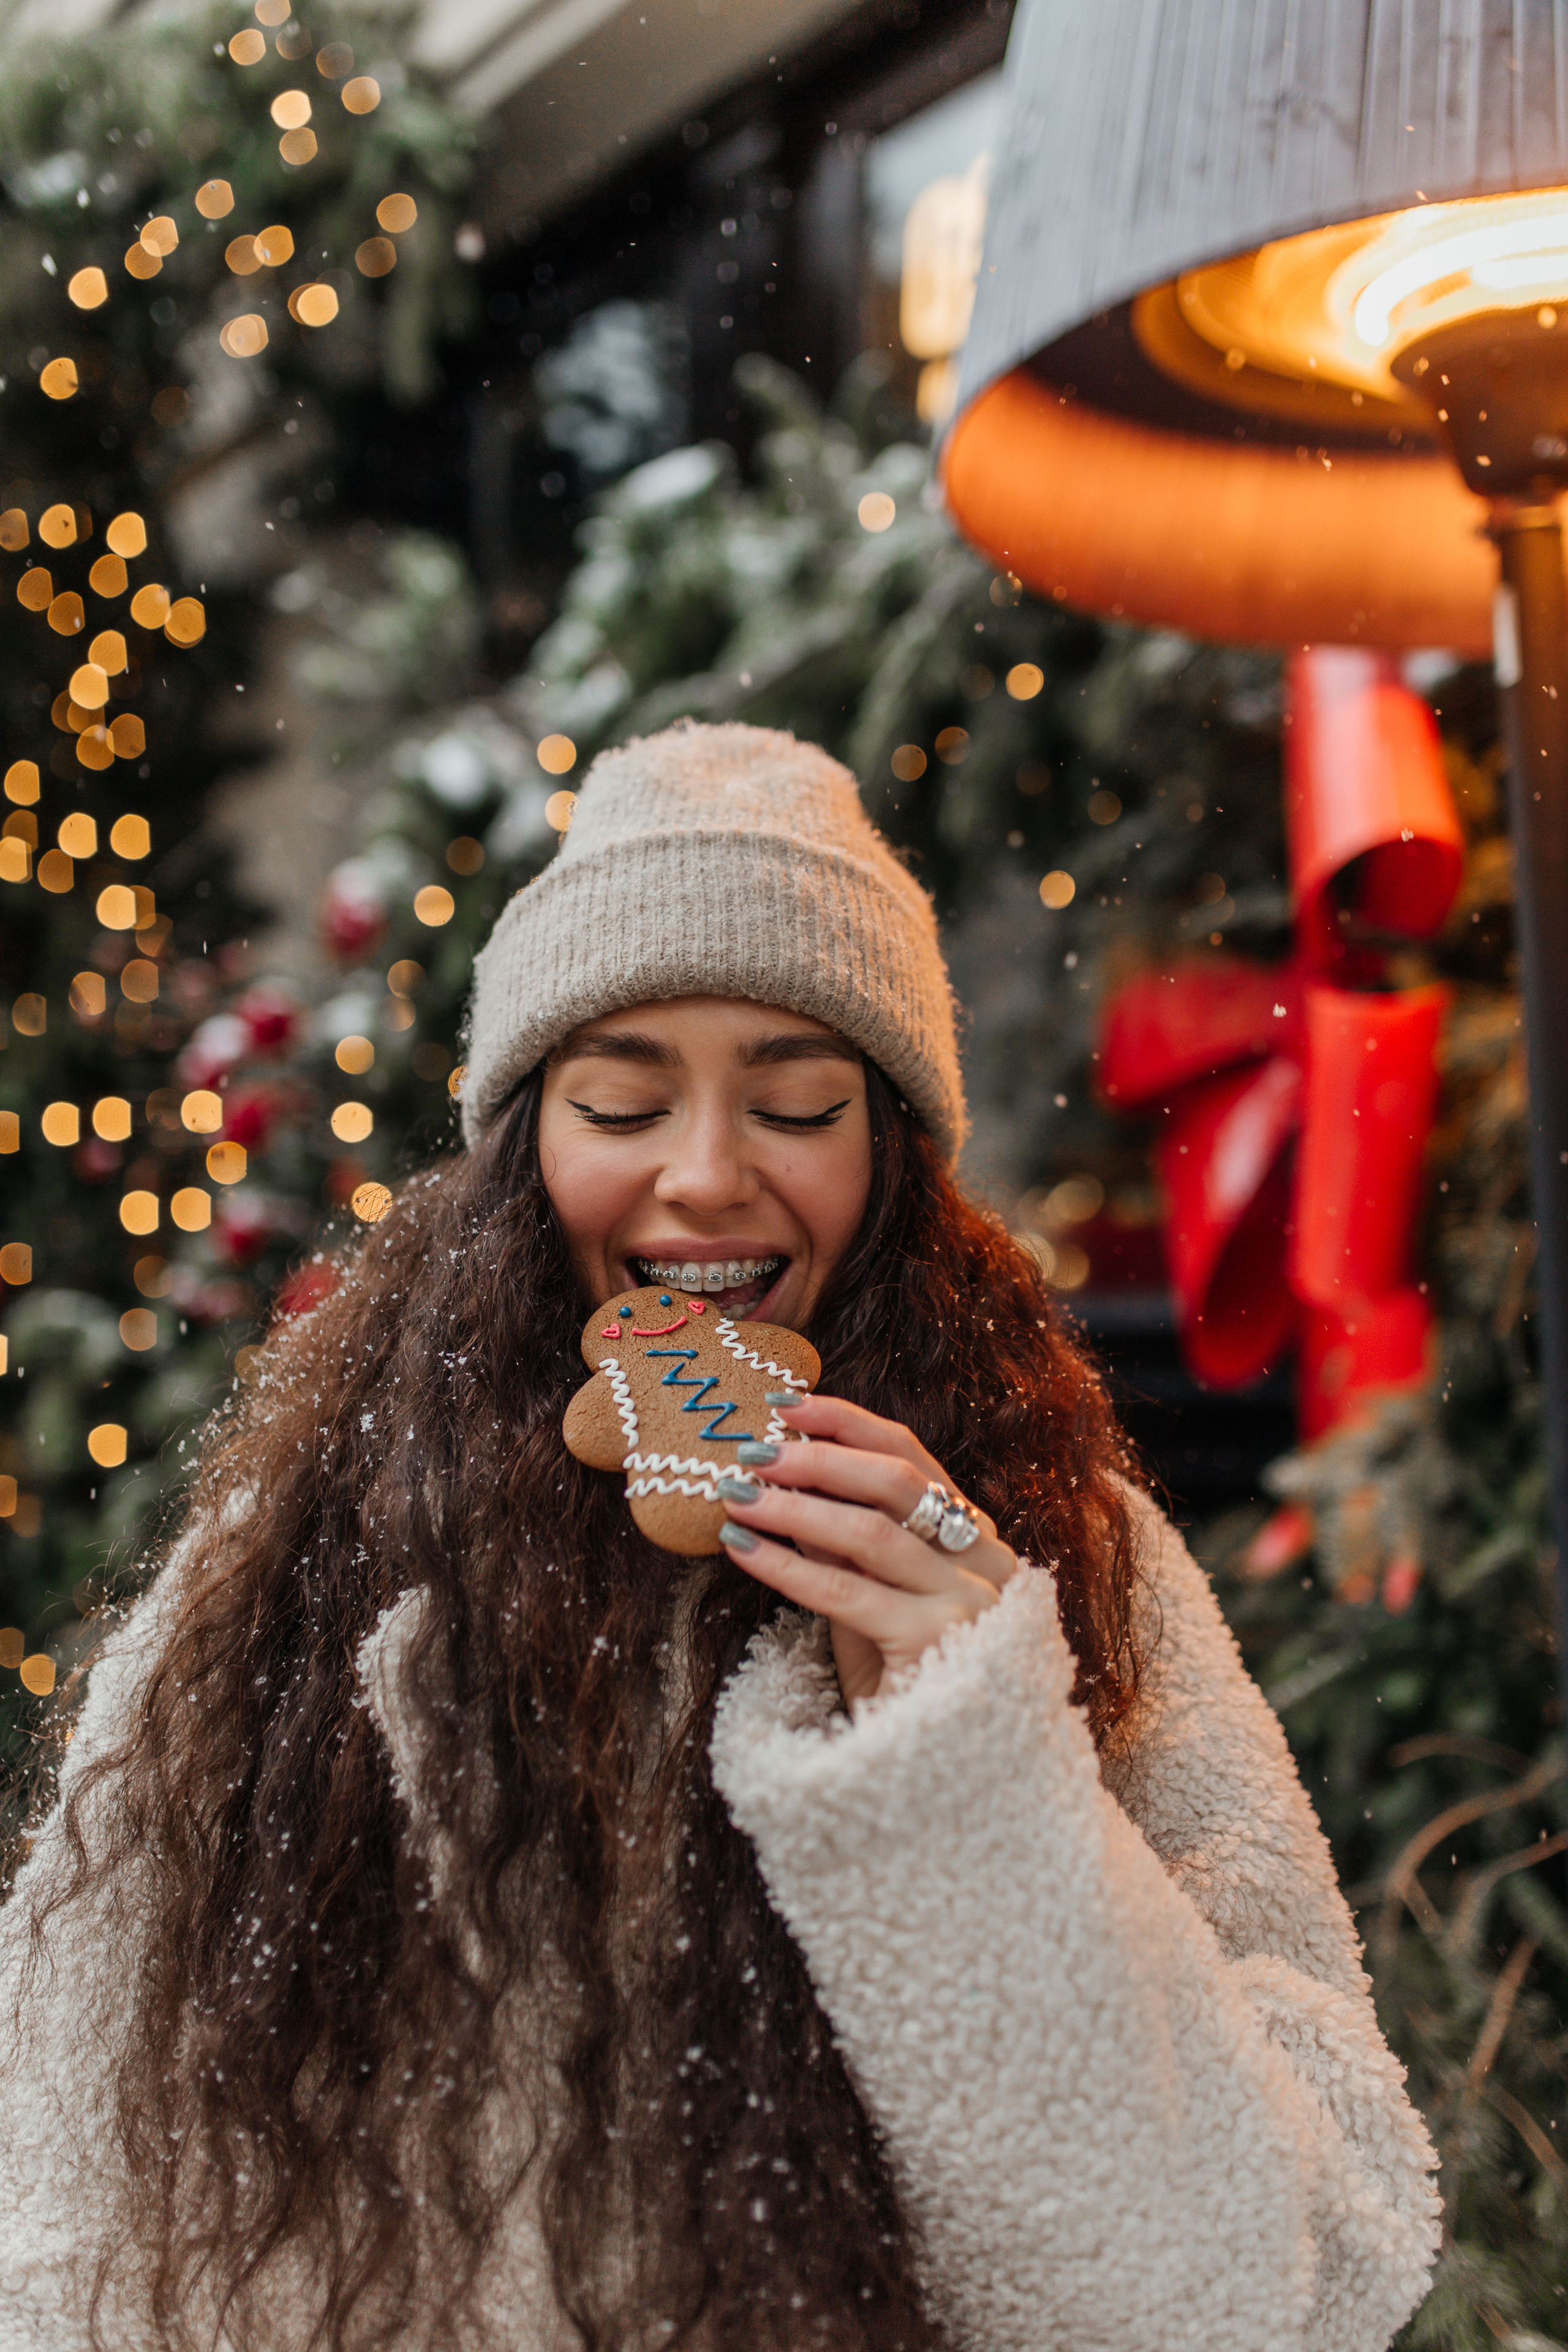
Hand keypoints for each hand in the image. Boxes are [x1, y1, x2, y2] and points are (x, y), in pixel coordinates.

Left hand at [715, 1393, 1019, 1706]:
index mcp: (976, 1540)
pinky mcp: (936, 1644)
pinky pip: (846, 1591)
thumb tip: (786, 1482)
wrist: (944, 1779)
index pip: (911, 1457)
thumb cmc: (906, 1689)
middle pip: (895, 1481)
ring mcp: (968, 1602)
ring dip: (793, 1505)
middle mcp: (983, 1562)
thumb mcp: (873, 1605)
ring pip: (870, 1531)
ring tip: (737, 1495)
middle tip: (752, 1451)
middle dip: (816, 1458)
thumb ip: (844, 1547)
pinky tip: (744, 1549)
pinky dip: (787, 1565)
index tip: (785, 1405)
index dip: (845, 1423)